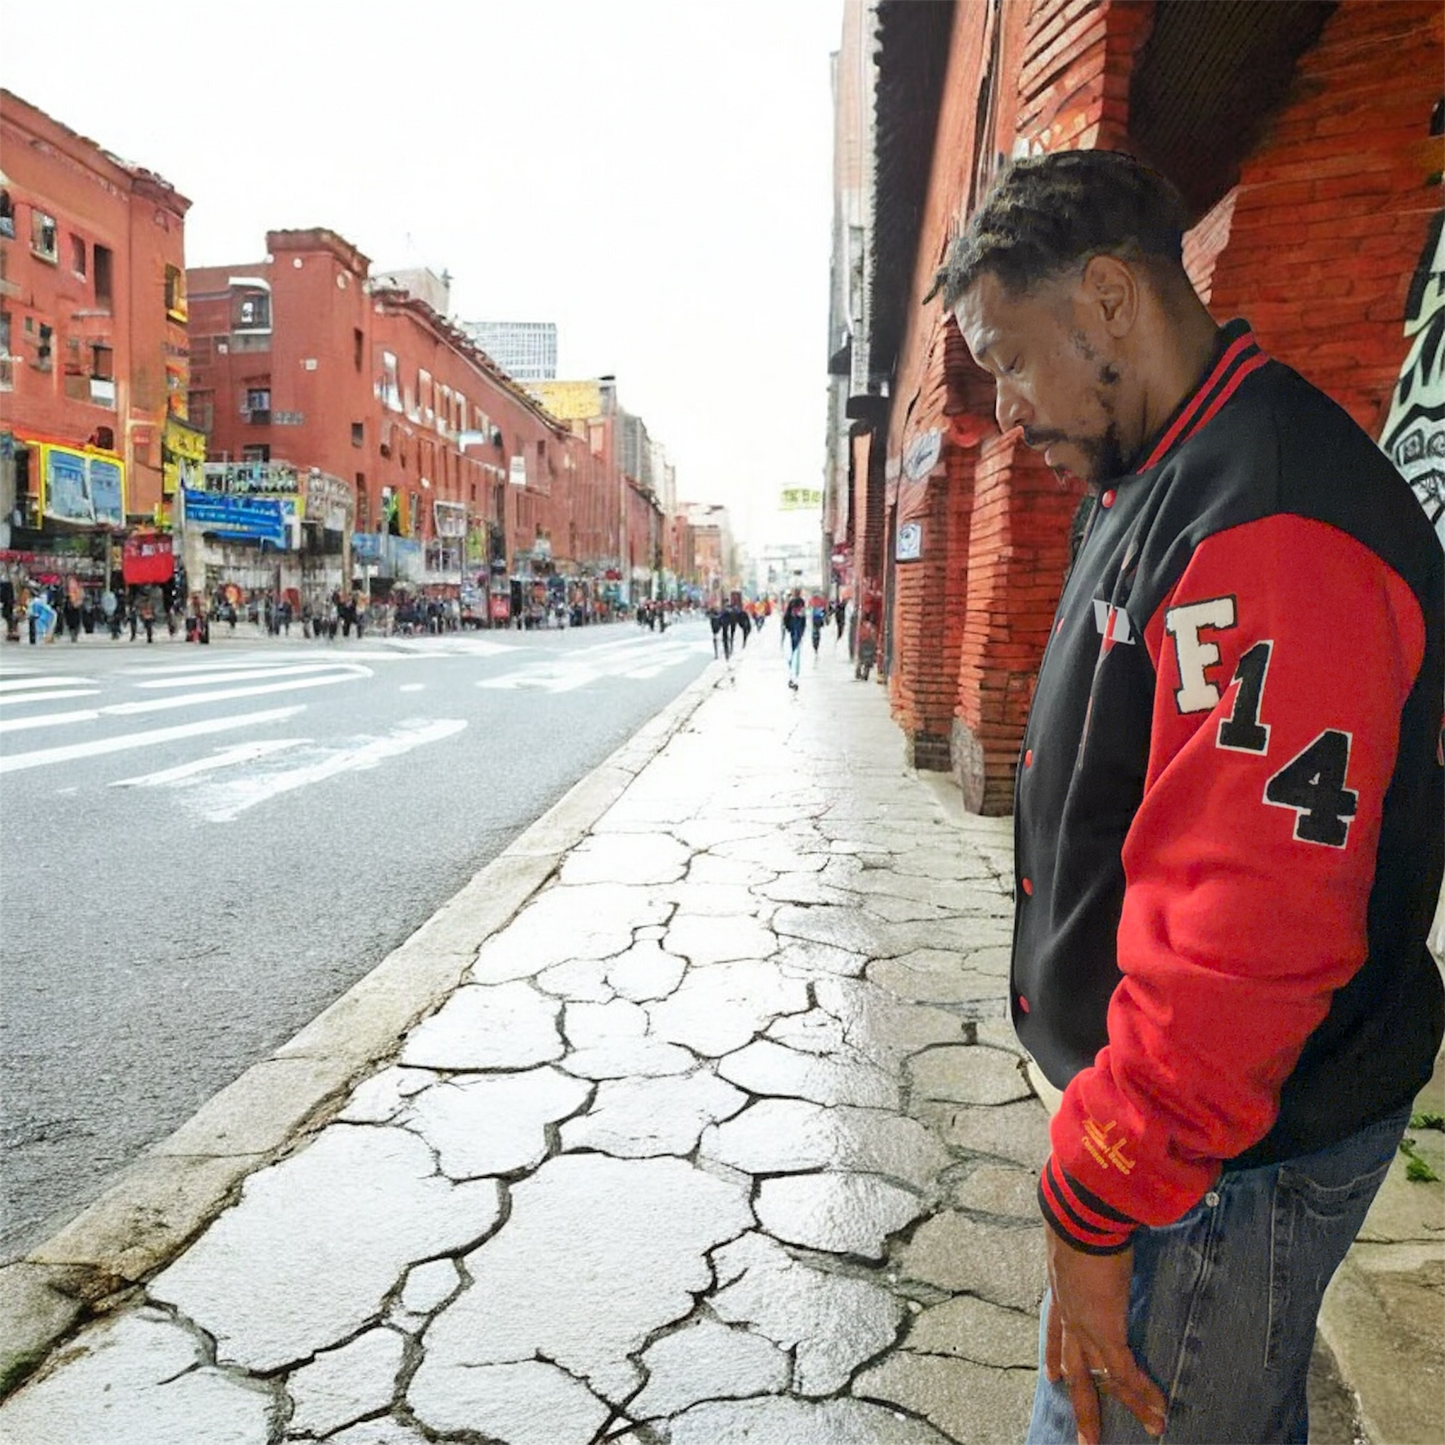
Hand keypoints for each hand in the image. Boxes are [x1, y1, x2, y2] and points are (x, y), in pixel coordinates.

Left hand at [1043, 1225, 1166, 1442]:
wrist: (1078, 1214)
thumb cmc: (1079, 1211)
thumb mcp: (1076, 1230)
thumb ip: (1085, 1237)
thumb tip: (1098, 1222)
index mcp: (1060, 1289)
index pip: (1054, 1329)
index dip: (1053, 1354)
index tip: (1051, 1376)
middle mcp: (1069, 1313)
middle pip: (1075, 1366)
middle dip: (1082, 1401)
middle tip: (1086, 1435)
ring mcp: (1087, 1326)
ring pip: (1105, 1378)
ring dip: (1129, 1405)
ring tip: (1151, 1428)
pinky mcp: (1108, 1331)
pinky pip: (1126, 1371)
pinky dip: (1143, 1393)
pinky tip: (1159, 1409)